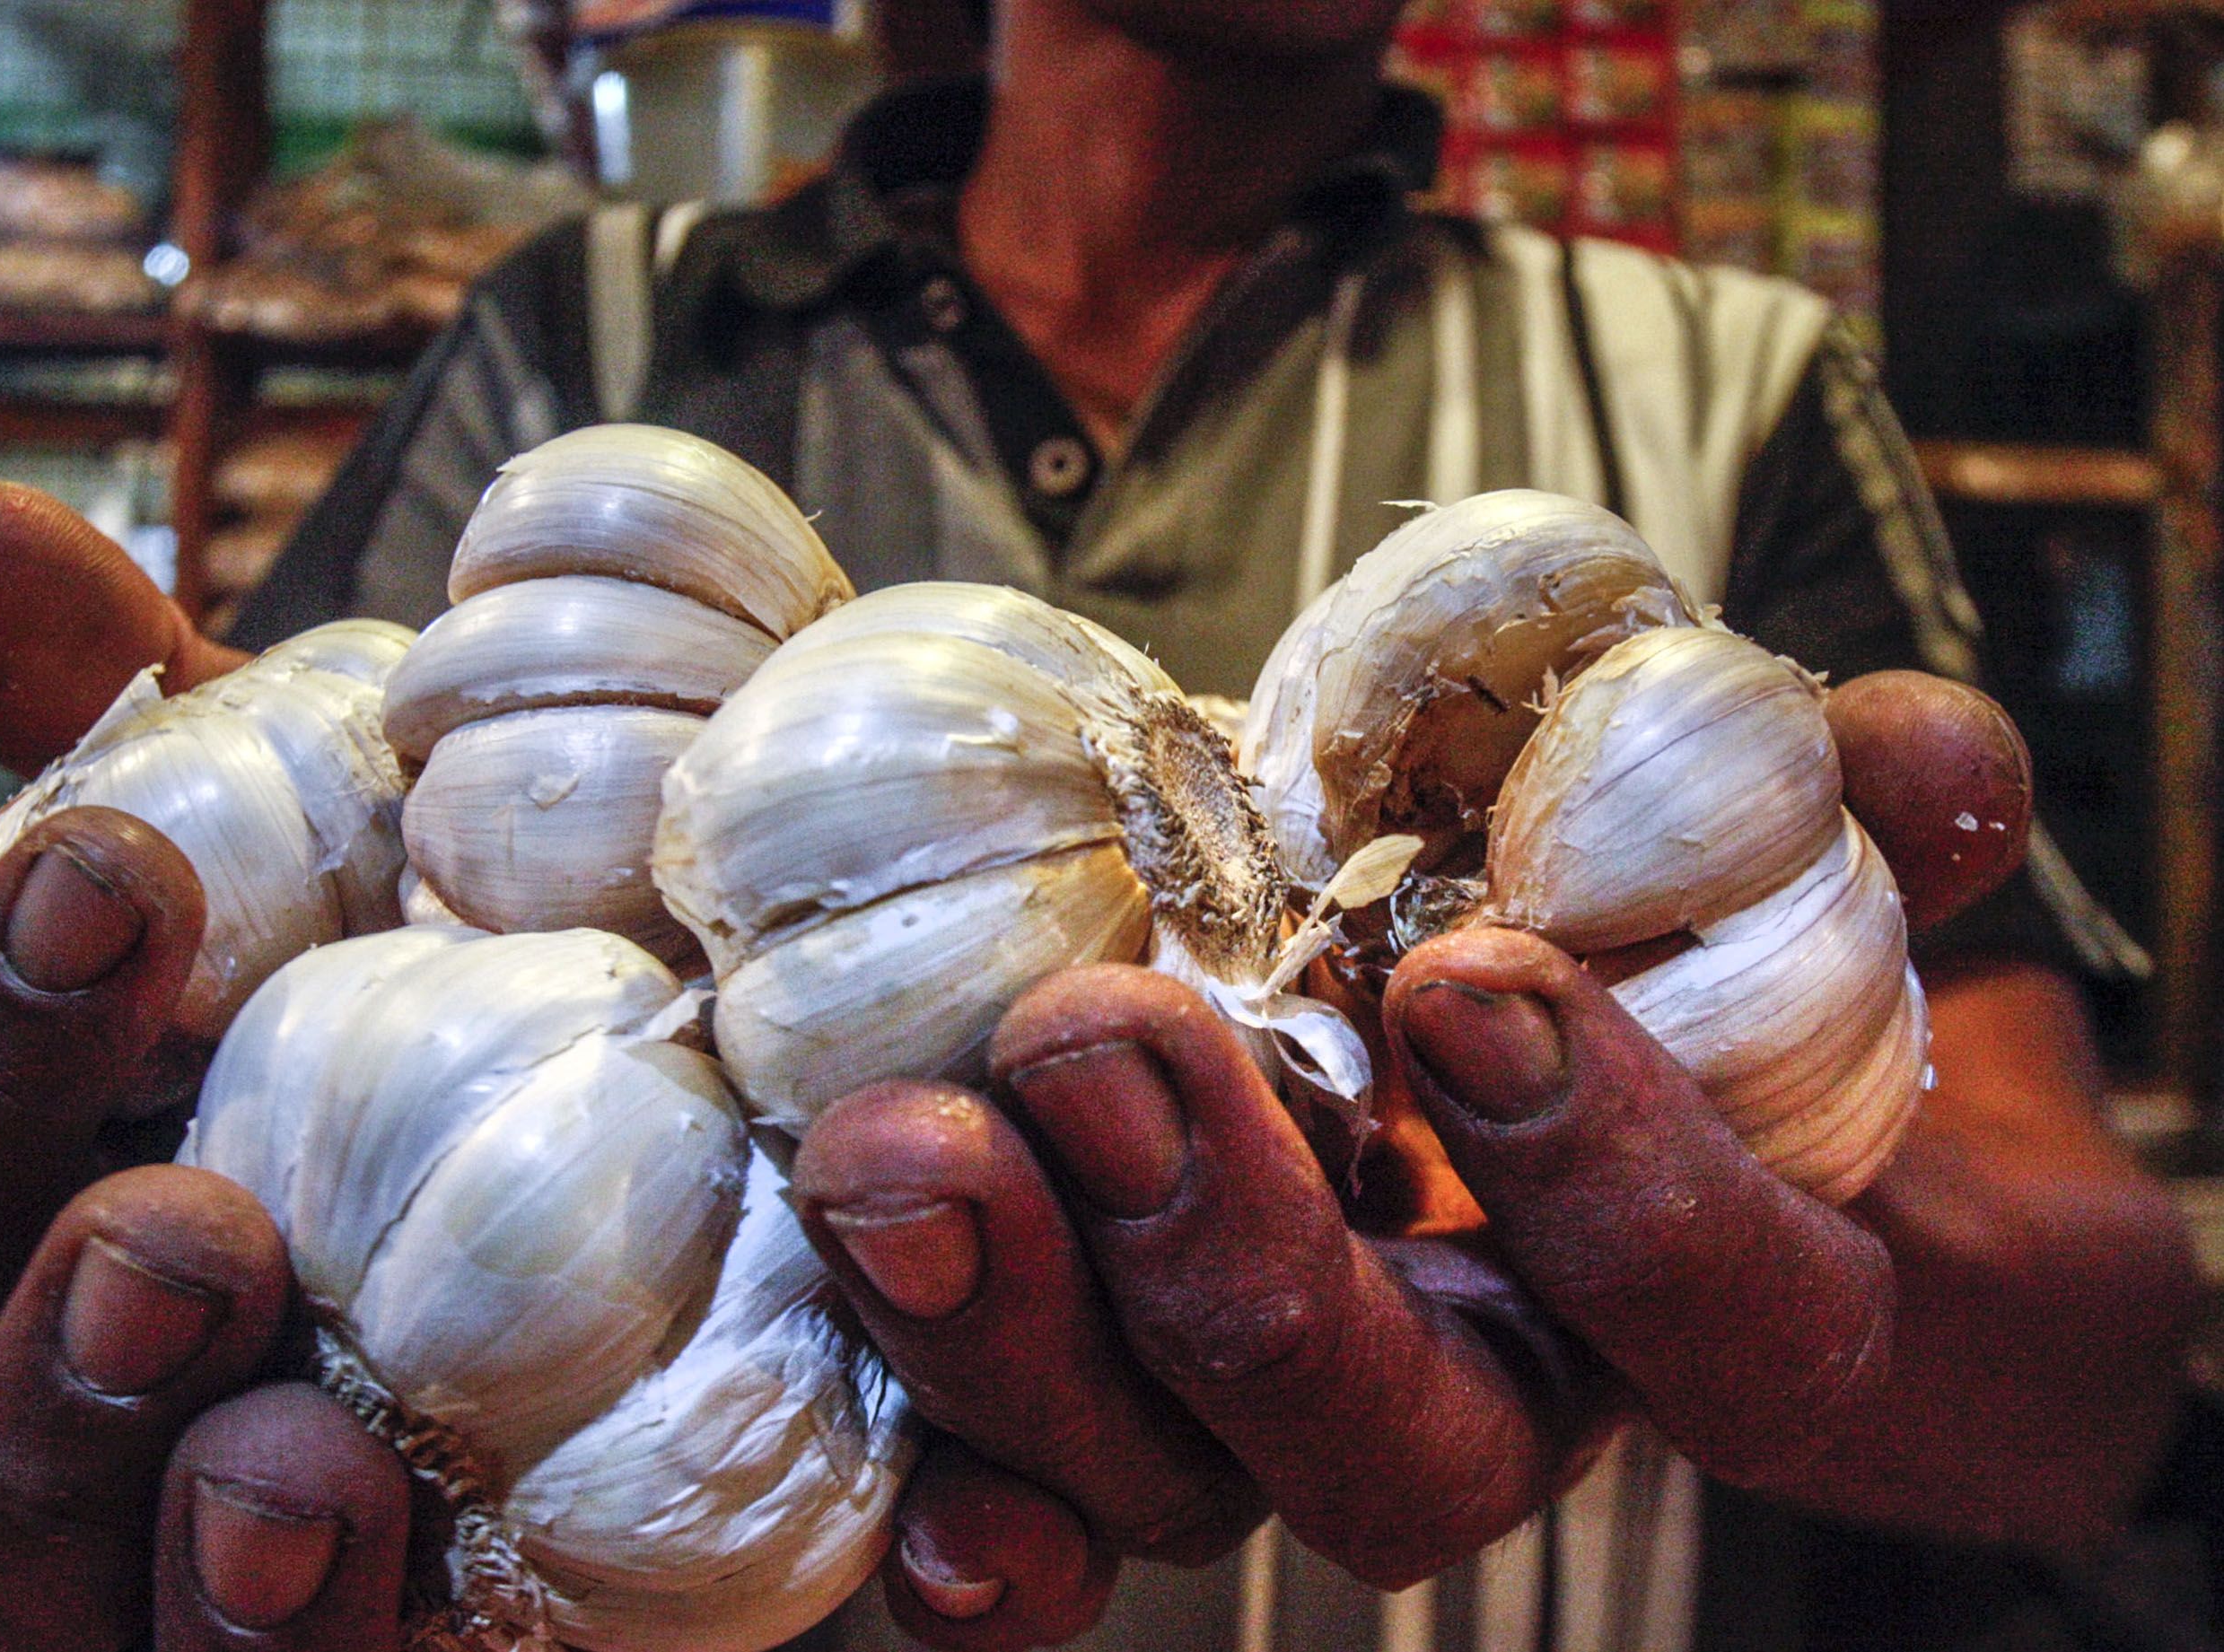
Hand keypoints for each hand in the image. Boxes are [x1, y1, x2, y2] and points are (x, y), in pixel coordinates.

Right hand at [0, 486, 1117, 1649]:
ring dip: (253, 1600)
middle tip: (182, 1231)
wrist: (822, 1089)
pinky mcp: (655, 1627)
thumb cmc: (534, 975)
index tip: (114, 872)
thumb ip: (201, 737)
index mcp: (123, 1238)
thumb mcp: (395, 839)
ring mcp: (412, 1587)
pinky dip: (818, 1593)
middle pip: (28, 1515)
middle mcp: (220, 1443)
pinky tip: (917, 1520)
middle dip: (66, 1389)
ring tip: (315, 1466)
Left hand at [793, 671, 2190, 1647]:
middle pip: (1388, 1452)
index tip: (1476, 986)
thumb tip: (1921, 757)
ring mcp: (1274, 1409)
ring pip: (1157, 1473)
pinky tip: (850, 1354)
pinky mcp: (1106, 1386)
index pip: (1715, 1315)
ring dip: (1010, 1323)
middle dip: (1237, 1274)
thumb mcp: (1790, 869)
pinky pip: (1016, 1488)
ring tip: (892, 1147)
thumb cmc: (1683, 955)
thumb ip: (1873, 826)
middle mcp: (1481, 1390)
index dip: (1611, 1179)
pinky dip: (936, 1470)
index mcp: (1704, 1296)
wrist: (1542, 1032)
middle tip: (1097, 1053)